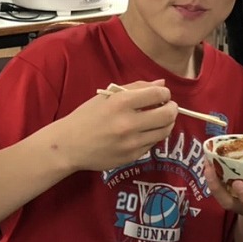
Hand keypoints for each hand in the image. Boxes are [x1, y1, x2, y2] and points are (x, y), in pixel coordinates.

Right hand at [52, 81, 177, 171]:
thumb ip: (135, 88)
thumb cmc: (87, 116)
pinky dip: (153, 135)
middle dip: (173, 108)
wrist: (70, 145)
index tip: (162, 95)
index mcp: (121, 103)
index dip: (165, 93)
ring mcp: (131, 142)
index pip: (157, 94)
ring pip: (164, 131)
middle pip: (167, 115)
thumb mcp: (107, 96)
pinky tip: (144, 131)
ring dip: (167, 123)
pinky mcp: (132, 156)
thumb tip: (161, 85)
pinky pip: (153, 143)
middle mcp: (128, 123)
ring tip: (159, 118)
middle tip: (169, 107)